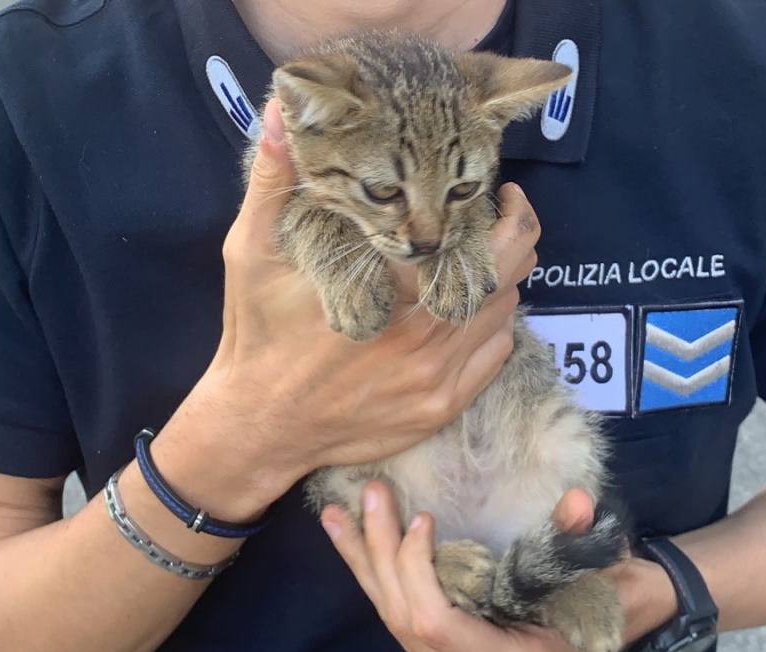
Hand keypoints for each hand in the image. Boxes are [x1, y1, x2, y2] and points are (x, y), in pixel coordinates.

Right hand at [154, 99, 542, 520]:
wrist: (259, 424)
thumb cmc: (258, 334)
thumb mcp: (251, 251)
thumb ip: (274, 180)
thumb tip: (284, 114)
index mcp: (389, 292)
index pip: (478, 243)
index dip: (502, 212)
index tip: (494, 193)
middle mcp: (425, 338)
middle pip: (505, 278)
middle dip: (514, 241)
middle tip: (500, 220)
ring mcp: (437, 380)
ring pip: (504, 317)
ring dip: (502, 284)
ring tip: (479, 262)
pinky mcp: (440, 410)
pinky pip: (494, 359)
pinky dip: (494, 329)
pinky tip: (470, 313)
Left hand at [321, 483, 595, 651]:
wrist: (611, 615)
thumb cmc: (604, 587)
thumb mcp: (597, 561)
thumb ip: (579, 535)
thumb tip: (576, 503)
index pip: (439, 626)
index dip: (417, 572)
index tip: (422, 519)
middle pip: (406, 623)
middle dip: (381, 554)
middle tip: (372, 493)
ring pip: (391, 622)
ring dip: (364, 563)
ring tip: (337, 513)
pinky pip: (396, 623)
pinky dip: (372, 578)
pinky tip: (346, 539)